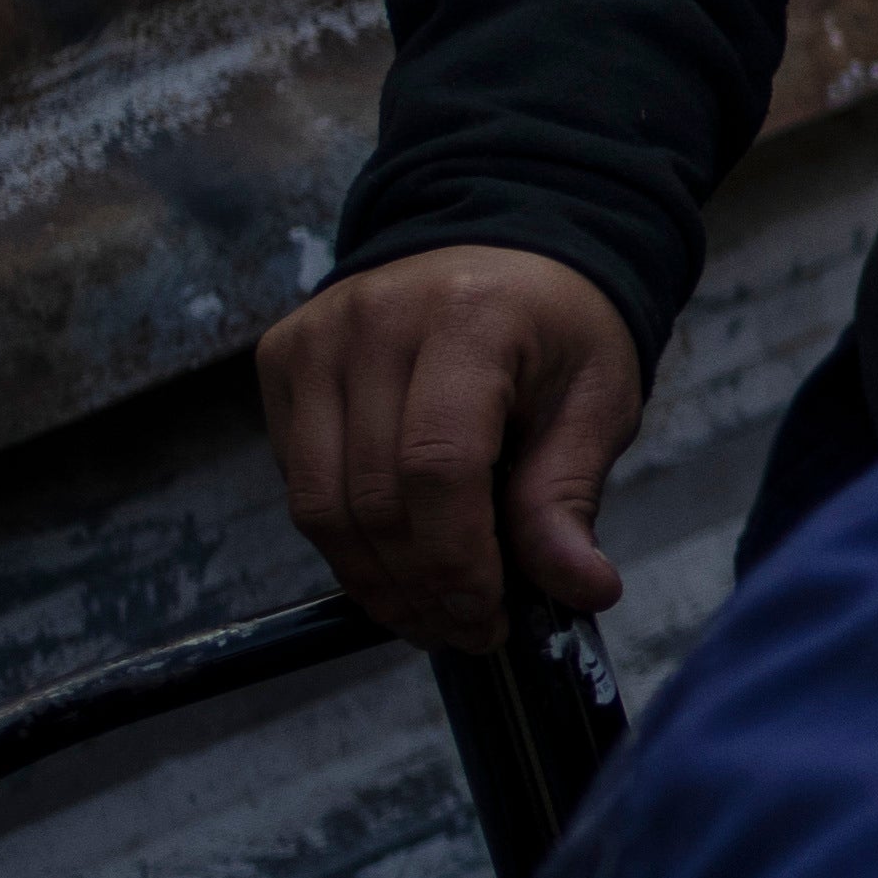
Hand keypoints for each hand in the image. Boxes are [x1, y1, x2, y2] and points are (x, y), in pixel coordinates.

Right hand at [259, 246, 648, 649]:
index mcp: (470, 317)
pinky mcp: (281, 359)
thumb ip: (568, 496)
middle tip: (467, 630)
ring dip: (374, 579)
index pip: (438, 465)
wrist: (503, 247)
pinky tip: (394, 561)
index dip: (457, 560)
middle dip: (420, 585)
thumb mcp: (597, 401)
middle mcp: (375, 318)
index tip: (489, 617)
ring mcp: (315, 336)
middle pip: (373, 495)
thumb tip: (581, 591)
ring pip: (320, 502)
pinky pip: (297, 480)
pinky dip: (343, 539)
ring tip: (430, 614)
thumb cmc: (558, 329)